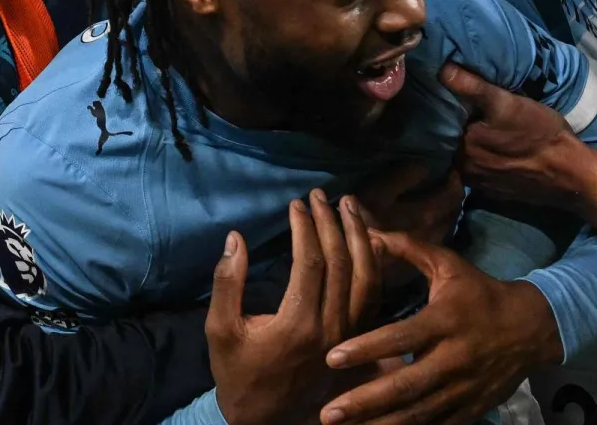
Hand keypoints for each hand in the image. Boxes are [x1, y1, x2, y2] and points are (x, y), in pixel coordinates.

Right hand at [208, 191, 379, 424]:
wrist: (267, 421)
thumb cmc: (239, 374)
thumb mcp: (220, 331)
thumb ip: (227, 283)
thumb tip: (236, 238)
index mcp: (297, 324)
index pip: (310, 261)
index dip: (304, 226)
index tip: (295, 203)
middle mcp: (332, 328)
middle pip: (342, 262)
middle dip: (331, 222)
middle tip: (320, 194)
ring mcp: (351, 336)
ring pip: (367, 277)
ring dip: (360, 236)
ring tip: (350, 206)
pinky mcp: (359, 340)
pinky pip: (375, 295)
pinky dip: (375, 263)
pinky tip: (369, 239)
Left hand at [321, 231, 562, 424]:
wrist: (532, 328)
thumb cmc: (479, 293)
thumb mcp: (447, 265)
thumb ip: (407, 248)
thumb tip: (367, 232)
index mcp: (444, 321)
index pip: (401, 337)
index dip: (367, 348)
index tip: (332, 358)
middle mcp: (453, 359)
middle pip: (406, 386)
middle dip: (365, 401)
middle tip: (327, 413)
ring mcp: (464, 388)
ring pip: (418, 413)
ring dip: (380, 423)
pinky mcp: (471, 408)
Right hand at [353, 162, 463, 287]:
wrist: (352, 271)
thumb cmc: (364, 225)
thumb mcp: (377, 193)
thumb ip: (402, 177)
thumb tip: (424, 167)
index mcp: (429, 215)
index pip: (452, 195)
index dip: (453, 179)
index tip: (448, 169)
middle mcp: (436, 234)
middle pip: (452, 212)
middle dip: (449, 196)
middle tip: (441, 182)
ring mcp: (429, 252)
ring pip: (445, 227)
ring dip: (442, 213)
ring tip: (431, 201)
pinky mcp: (419, 263)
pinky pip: (436, 240)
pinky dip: (434, 227)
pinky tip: (419, 224)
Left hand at [441, 63, 586, 209]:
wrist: (572, 174)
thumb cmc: (541, 134)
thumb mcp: (507, 103)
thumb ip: (472, 87)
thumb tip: (442, 70)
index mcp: (462, 146)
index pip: (444, 122)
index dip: (450, 109)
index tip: (460, 99)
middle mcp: (464, 168)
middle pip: (454, 140)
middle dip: (462, 127)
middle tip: (477, 113)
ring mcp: (479, 183)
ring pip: (466, 156)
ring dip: (473, 144)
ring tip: (489, 130)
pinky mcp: (494, 192)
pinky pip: (480, 171)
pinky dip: (485, 160)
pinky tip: (499, 151)